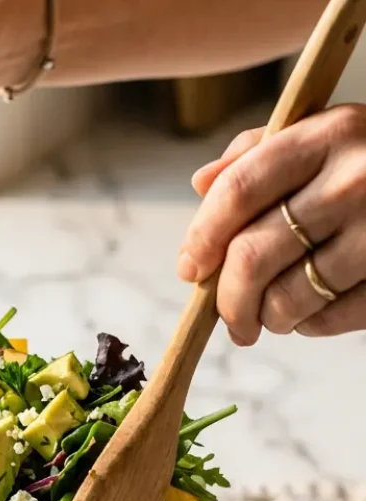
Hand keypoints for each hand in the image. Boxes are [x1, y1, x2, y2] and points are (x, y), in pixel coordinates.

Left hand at [177, 104, 365, 343]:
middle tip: (227, 318)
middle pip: (253, 256)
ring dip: (266, 319)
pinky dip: (307, 326)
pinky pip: (328, 321)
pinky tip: (311, 313)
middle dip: (227, 300)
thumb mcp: (326, 136)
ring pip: (287, 299)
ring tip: (269, 317)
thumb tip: (201, 184)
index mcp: (327, 135)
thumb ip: (260, 154)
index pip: (239, 191)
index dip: (202, 237)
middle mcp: (355, 179)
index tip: (190, 267)